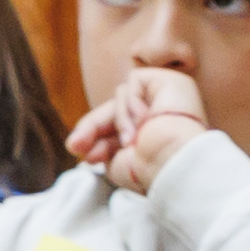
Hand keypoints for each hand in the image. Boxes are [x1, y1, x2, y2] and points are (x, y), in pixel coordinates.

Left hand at [66, 60, 210, 188]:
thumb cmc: (154, 170)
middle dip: (93, 127)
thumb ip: (100, 145)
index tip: (86, 157)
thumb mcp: (118, 159)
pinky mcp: (172, 80)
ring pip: (122, 94)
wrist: (173, 164)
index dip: (98, 138)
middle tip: (77, 146)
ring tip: (131, 141)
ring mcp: (170, 95)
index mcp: (158, 133)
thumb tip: (75, 143)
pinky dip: (133, 101)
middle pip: (116, 108)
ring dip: (120, 120)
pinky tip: (145, 121)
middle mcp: (166, 113)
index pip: (119, 126)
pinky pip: (135, 80)